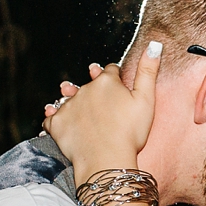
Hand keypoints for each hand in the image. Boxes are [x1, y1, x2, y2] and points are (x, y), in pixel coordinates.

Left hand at [44, 43, 157, 181]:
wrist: (107, 160)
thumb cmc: (130, 133)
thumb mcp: (146, 100)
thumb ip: (148, 71)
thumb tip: (153, 45)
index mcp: (107, 82)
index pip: (110, 71)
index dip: (114, 75)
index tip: (114, 77)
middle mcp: (86, 90)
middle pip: (89, 84)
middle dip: (92, 86)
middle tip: (91, 85)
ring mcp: (70, 106)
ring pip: (69, 97)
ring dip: (69, 95)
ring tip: (66, 91)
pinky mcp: (58, 123)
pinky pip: (51, 117)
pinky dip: (52, 117)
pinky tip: (52, 117)